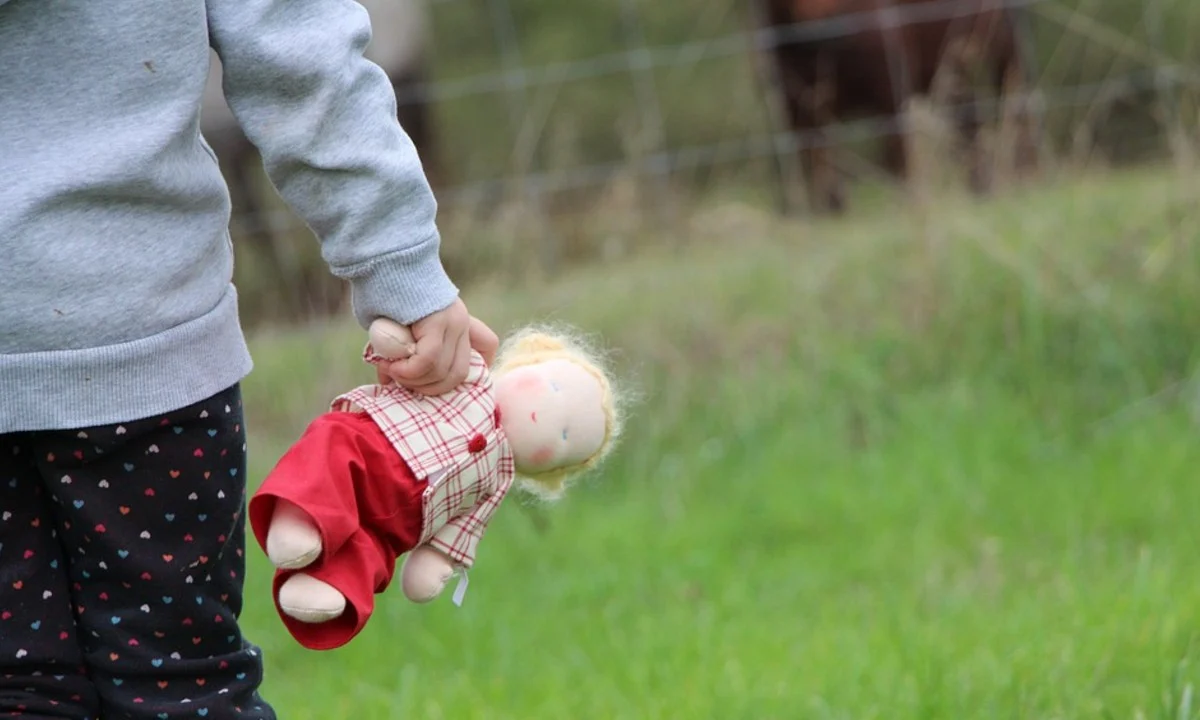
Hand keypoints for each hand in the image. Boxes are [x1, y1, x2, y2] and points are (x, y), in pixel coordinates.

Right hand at [374, 299, 499, 395]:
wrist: (382, 258)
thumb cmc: (381, 289)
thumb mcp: (397, 326)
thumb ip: (401, 352)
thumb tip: (390, 381)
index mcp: (458, 319)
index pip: (487, 346)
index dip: (473, 370)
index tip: (440, 378)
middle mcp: (462, 322)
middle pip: (460, 374)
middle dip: (430, 388)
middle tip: (402, 381)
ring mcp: (454, 322)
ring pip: (444, 372)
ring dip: (413, 381)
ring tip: (391, 370)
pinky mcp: (439, 322)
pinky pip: (429, 361)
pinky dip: (408, 372)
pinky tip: (391, 366)